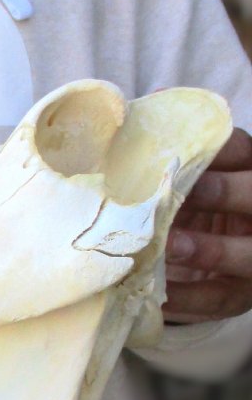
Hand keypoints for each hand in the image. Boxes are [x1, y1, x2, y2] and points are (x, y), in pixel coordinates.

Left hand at [164, 127, 251, 323]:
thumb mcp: (193, 175)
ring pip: (247, 255)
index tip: (188, 146)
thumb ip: (177, 146)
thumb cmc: (193, 205)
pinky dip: (188, 297)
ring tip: (170, 246)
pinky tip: (160, 291)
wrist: (207, 262)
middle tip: (190, 191)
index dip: (223, 148)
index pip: (245, 152)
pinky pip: (217, 299)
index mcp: (251, 174)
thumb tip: (156, 100)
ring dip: (211, 249)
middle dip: (226, 193)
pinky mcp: (238, 296)